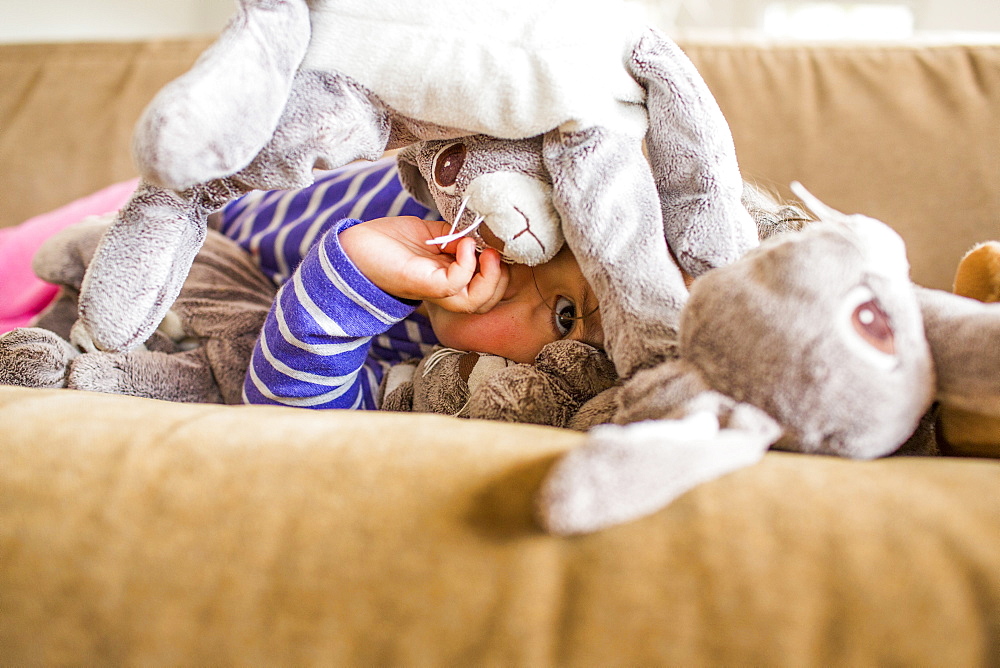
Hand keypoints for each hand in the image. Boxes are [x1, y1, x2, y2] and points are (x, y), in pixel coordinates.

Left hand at [339, 216, 508, 312]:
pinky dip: (466, 263)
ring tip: (484, 251)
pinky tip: (461, 243)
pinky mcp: (422, 283)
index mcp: (447, 279)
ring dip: (489, 277)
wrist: (354, 246)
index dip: (497, 272)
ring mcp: (433, 289)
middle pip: (484, 303)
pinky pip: (454, 284)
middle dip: (499, 278)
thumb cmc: (388, 241)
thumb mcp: (431, 234)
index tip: (494, 247)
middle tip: (493, 251)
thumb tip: (479, 233)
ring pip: (474, 302)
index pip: (484, 290)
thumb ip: (455, 236)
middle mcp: (442, 290)